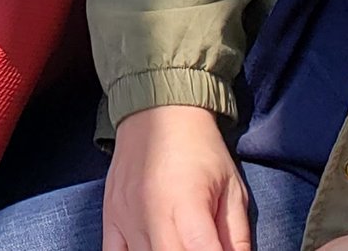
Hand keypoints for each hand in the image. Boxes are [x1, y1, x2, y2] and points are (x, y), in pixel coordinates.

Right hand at [102, 105, 251, 250]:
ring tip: (181, 243)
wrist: (157, 109)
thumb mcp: (232, 190)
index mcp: (188, 205)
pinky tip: (150, 250)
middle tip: (201, 247)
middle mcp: (152, 214)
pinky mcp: (110, 215)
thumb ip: (237, 237)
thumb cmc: (201, 150)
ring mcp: (126, 217)